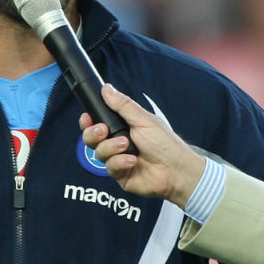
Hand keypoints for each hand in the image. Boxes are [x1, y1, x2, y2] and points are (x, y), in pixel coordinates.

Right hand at [80, 84, 206, 206]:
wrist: (177, 170)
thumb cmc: (165, 144)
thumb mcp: (144, 120)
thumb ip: (123, 105)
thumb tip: (106, 88)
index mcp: (123, 127)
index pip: (97, 122)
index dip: (88, 121)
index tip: (87, 117)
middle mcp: (117, 143)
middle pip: (91, 138)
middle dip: (93, 133)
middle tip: (103, 130)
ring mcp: (117, 160)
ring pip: (99, 152)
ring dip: (111, 147)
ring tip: (126, 145)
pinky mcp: (119, 175)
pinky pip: (109, 167)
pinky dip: (120, 162)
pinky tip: (133, 161)